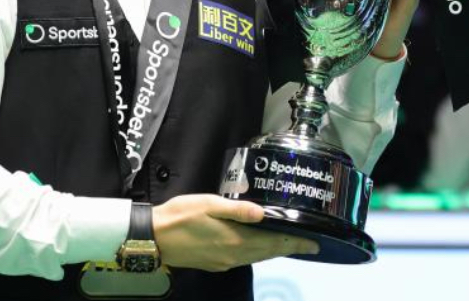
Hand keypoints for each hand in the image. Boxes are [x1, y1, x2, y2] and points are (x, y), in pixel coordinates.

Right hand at [152, 194, 318, 271]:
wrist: (154, 238)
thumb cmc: (179, 216)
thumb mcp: (208, 204)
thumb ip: (237, 209)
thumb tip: (262, 213)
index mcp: (235, 240)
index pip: (274, 244)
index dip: (295, 244)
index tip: (314, 244)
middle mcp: (233, 255)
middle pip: (268, 253)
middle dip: (289, 248)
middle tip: (308, 244)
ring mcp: (224, 261)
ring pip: (257, 258)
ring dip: (274, 251)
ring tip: (288, 244)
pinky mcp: (215, 263)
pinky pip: (244, 259)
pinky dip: (258, 253)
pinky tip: (259, 246)